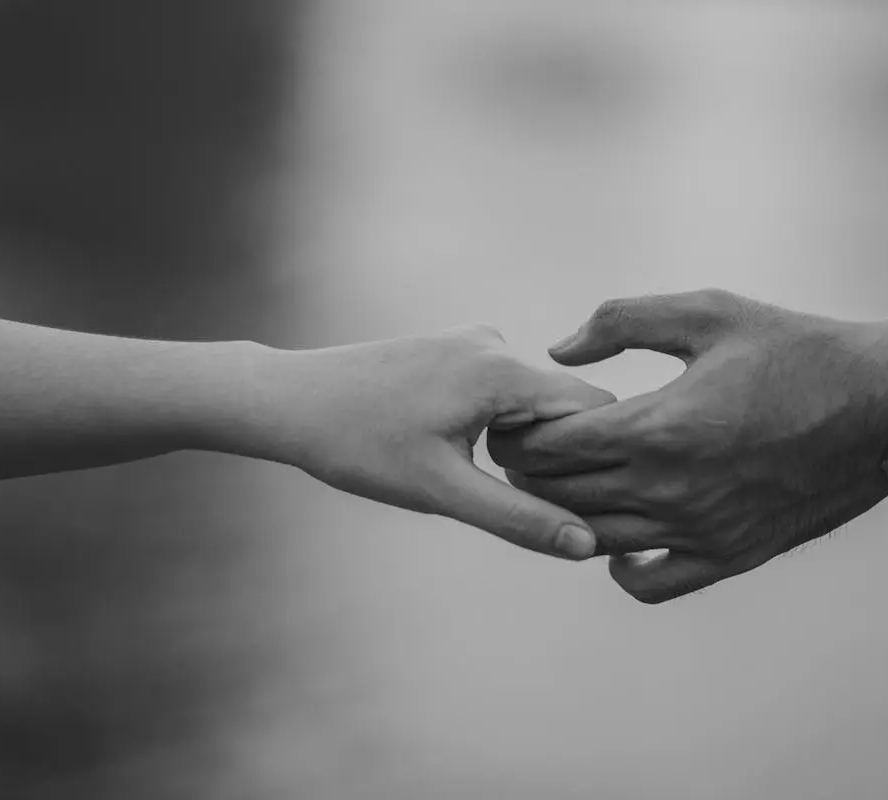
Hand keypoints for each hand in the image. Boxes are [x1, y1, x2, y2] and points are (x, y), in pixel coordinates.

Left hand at [251, 325, 614, 559]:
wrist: (288, 401)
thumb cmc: (358, 445)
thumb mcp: (442, 491)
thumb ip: (519, 518)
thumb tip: (585, 545)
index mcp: (502, 369)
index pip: (595, 408)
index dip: (598, 458)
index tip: (580, 502)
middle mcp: (496, 342)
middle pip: (566, 404)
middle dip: (558, 455)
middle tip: (519, 499)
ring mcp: (473, 341)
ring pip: (534, 400)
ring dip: (525, 442)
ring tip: (472, 474)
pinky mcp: (454, 348)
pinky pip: (503, 389)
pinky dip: (499, 423)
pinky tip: (453, 450)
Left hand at [488, 289, 887, 601]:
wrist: (882, 405)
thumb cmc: (795, 350)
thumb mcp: (709, 312)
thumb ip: (622, 321)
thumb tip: (559, 351)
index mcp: (658, 427)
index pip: (549, 448)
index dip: (517, 434)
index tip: (514, 419)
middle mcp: (670, 489)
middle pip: (559, 496)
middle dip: (528, 473)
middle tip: (524, 451)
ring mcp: (699, 530)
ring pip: (592, 540)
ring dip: (562, 515)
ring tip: (562, 486)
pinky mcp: (729, 556)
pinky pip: (650, 584)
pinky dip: (620, 568)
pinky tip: (620, 539)